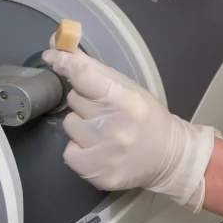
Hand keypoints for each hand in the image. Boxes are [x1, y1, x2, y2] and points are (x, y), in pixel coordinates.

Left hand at [41, 47, 217, 211]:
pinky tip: (97, 148)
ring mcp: (106, 153)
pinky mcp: (98, 174)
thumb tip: (60, 48)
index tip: (52, 57)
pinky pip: (68, 152)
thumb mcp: (129, 87)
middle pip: (74, 99)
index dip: (64, 63)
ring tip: (103, 130)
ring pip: (69, 124)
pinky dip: (78, 149)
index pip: (83, 76)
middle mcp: (115, 127)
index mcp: (126, 100)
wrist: (170, 157)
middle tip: (104, 109)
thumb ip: (95, 69)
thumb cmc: (147, 116)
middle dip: (84, 100)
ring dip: (81, 124)